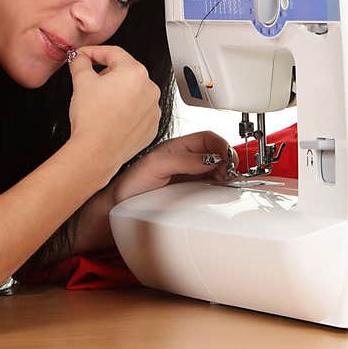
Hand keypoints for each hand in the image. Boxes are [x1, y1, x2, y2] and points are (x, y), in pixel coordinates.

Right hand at [67, 45, 161, 173]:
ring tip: (100, 105)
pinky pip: (138, 111)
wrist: (97, 152)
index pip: (113, 53)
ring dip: (118, 94)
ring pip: (133, 92)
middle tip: (89, 83)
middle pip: (125, 72)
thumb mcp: (81, 82)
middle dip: (106, 75)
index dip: (94, 52)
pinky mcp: (151, 126)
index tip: (84, 57)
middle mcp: (149, 88)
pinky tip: (111, 117)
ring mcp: (153, 108)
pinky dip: (126, 111)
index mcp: (135, 72)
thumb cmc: (92, 120)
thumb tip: (79, 58)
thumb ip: (80, 62)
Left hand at [108, 131, 238, 203]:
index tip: (227, 159)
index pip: (208, 139)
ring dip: (227, 174)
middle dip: (228, 160)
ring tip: (226, 182)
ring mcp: (189, 177)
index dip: (221, 145)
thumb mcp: (155, 166)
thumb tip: (210, 159)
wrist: (118, 209)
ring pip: (217, 170)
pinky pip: (211, 187)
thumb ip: (183, 160)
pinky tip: (219, 192)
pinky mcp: (190, 194)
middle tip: (228, 173)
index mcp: (178, 148)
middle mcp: (186, 161)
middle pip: (217, 153)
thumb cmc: (130, 186)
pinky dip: (220, 188)